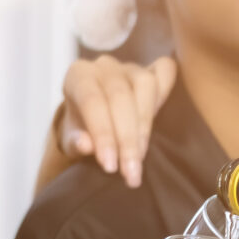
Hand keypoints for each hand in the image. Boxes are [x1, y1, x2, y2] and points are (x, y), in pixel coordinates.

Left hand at [58, 53, 176, 187]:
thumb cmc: (82, 129)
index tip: (110, 167)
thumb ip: (75, 142)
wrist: (94, 118)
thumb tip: (86, 144)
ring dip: (145, 124)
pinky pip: (166, 71)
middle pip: (120, 96)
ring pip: (145, 85)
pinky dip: (167, 90)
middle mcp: (104, 66)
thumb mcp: (71, 140)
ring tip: (141, 156)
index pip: (92, 101)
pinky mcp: (152, 70)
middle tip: (131, 172)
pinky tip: (164, 116)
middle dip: (127, 138)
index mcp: (78, 76)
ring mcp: (130, 66)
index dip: (103, 134)